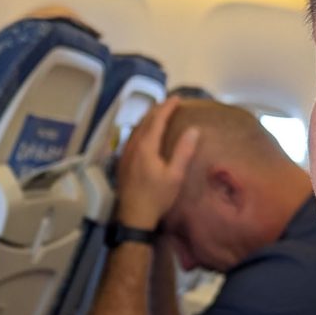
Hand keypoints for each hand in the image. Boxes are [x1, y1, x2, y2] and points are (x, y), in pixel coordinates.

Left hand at [113, 98, 199, 229]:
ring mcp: (125, 153)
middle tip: (169, 103)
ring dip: (148, 118)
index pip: (157, 119)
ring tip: (158, 114)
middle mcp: (133, 146)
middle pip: (144, 121)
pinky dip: (141, 128)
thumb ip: (183, 151)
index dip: (168, 107)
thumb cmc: (157, 197)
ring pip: (136, 128)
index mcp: (146, 146)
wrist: (134, 216)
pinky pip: (131, 137)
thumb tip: (193, 130)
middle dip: (157, 109)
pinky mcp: (122, 161)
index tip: (177, 98)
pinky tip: (144, 133)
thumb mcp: (175, 176)